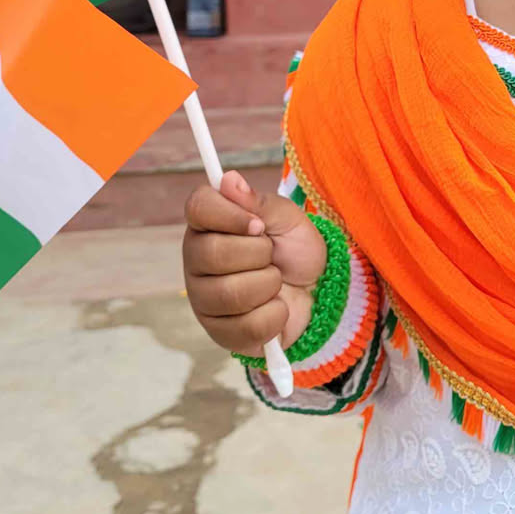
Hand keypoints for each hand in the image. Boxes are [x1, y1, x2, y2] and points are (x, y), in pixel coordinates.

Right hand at [182, 170, 326, 354]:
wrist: (318, 292)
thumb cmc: (295, 251)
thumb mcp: (288, 220)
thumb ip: (260, 203)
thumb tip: (229, 180)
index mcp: (208, 225)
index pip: (197, 207)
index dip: (230, 215)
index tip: (260, 225)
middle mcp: (197, 261)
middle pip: (212, 253)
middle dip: (259, 254)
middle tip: (271, 256)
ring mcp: (204, 299)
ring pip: (230, 293)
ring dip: (268, 285)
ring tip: (275, 282)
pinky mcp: (219, 333)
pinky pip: (247, 326)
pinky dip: (274, 315)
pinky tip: (275, 308)